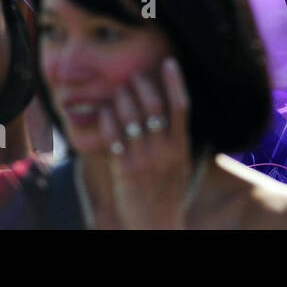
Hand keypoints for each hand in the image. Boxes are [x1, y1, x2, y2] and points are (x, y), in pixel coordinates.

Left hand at [97, 57, 192, 229]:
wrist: (157, 224)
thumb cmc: (167, 193)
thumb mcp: (179, 164)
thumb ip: (174, 139)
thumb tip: (168, 112)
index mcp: (181, 147)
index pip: (181, 106)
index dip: (175, 82)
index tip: (169, 61)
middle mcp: (165, 150)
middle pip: (154, 107)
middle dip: (142, 86)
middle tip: (134, 76)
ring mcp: (144, 159)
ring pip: (132, 118)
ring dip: (122, 99)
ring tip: (117, 91)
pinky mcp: (125, 170)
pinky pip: (114, 138)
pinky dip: (108, 120)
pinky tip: (105, 112)